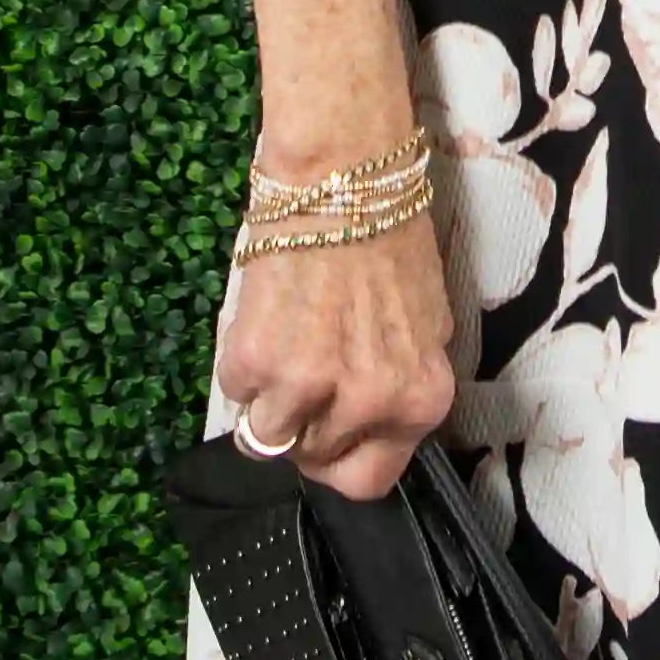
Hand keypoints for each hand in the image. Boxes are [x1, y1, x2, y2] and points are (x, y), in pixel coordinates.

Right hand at [216, 203, 457, 501]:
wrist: (342, 178)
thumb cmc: (389, 240)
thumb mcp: (424, 325)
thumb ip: (400, 385)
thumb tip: (368, 423)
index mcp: (420, 399)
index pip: (369, 481)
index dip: (340, 462)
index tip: (327, 436)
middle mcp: (370, 404)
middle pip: (311, 459)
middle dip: (302, 424)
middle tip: (303, 371)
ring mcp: (310, 387)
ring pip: (265, 436)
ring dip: (266, 397)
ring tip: (284, 341)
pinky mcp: (257, 362)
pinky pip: (234, 391)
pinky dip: (241, 362)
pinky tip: (267, 315)